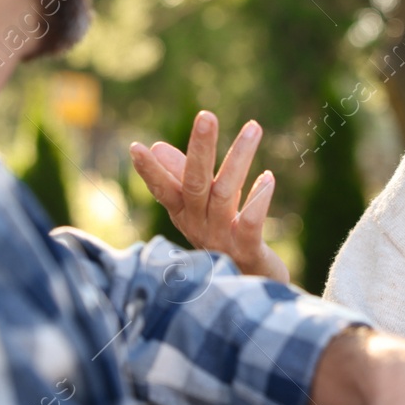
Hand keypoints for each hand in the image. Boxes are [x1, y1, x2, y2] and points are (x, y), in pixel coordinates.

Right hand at [129, 111, 288, 282]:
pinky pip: (250, 224)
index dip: (150, 171)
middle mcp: (198, 226)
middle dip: (199, 149)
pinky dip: (258, 199)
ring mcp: (221, 241)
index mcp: (184, 214)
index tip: (136, 148)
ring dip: (238, 158)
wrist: (253, 288)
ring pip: (224, 194)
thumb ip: (182, 178)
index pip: (163, 189)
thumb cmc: (225, 242)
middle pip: (194, 184)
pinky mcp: (247, 253)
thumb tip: (157, 146)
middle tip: (206, 116)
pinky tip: (268, 177)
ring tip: (253, 127)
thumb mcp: (202, 208)